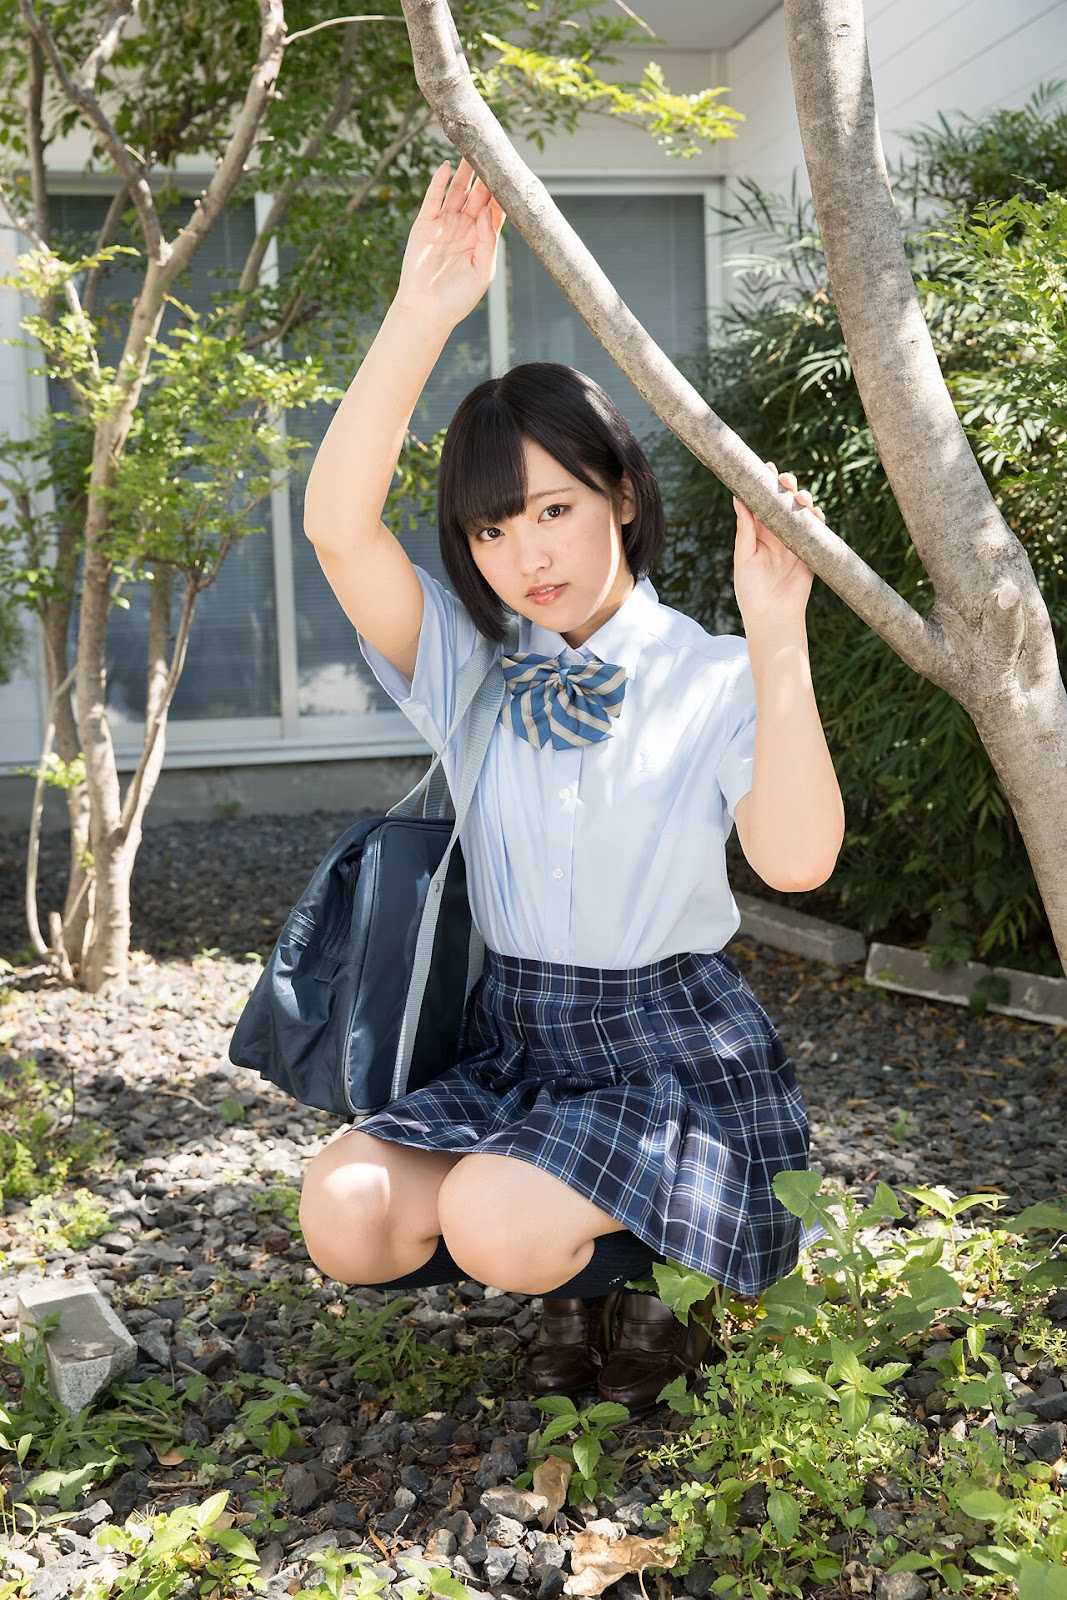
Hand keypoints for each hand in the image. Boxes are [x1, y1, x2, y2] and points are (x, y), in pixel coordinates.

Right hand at [394, 156, 506, 330]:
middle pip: (477, 195)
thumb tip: (489, 210)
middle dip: (484, 175)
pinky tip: (447, 167)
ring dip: (464, 172)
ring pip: (457, 191)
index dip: (501, 191)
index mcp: (481, 239)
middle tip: (491, 152)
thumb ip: (489, 240)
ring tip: (471, 151)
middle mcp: (464, 228)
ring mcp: (444, 224)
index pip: (494, 209)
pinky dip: (439, 182)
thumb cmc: (457, 298)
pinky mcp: (425, 224)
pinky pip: (433, 198)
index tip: (509, 173)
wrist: (426, 311)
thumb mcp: (483, 271)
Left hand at [731, 461, 824, 627]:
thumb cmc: (751, 590)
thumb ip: (745, 529)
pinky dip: (817, 519)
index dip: (765, 483)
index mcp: (756, 532)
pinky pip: (817, 530)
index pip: (761, 501)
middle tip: (786, 480)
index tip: (766, 467)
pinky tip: (815, 513)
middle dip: (787, 487)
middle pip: (783, 502)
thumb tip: (737, 498)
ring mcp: (794, 541)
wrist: (772, 616)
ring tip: (801, 499)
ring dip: (803, 500)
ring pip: (802, 512)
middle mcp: (776, 533)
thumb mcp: (744, 557)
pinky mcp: (810, 552)